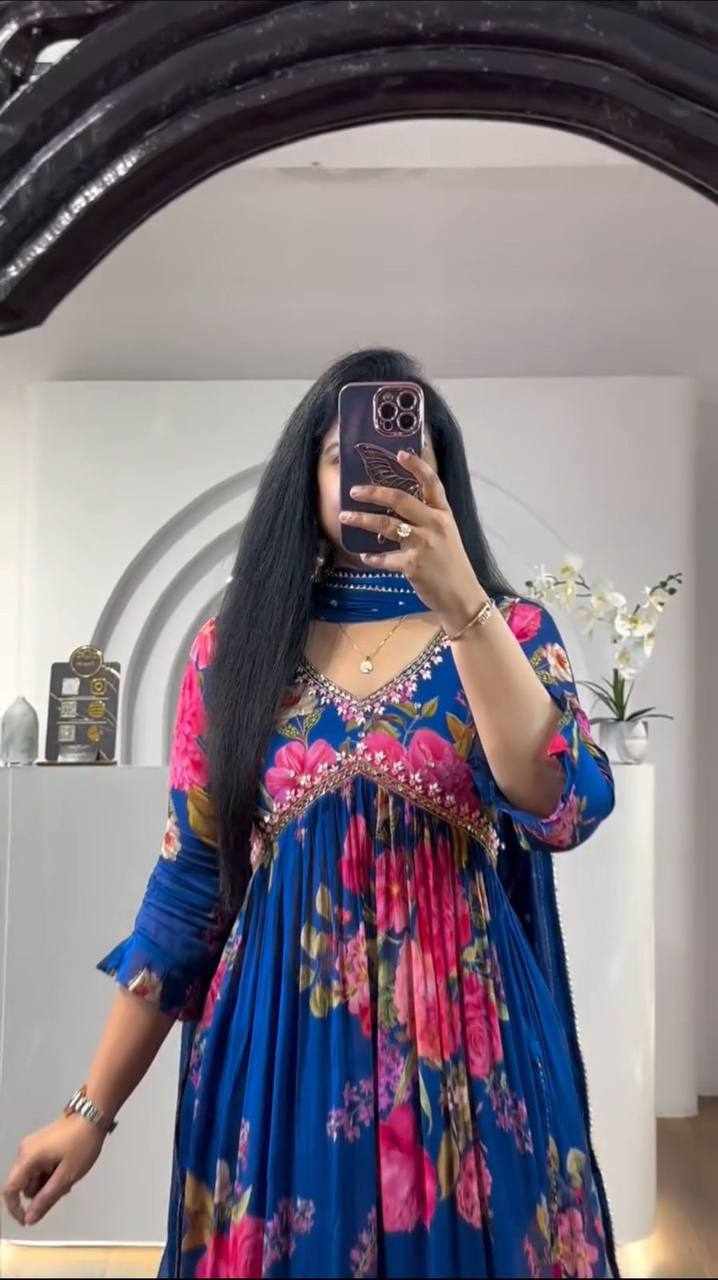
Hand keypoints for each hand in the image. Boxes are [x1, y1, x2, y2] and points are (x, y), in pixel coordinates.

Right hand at [2, 1113, 105, 1225]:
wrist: (94, 1113)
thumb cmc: (82, 1144)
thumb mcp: (66, 1176)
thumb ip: (46, 1199)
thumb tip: (29, 1219)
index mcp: (27, 1158)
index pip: (10, 1190)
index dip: (16, 1210)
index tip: (29, 1221)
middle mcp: (25, 1151)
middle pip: (23, 1184)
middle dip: (40, 1193)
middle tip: (64, 1189)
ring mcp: (33, 1145)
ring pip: (33, 1177)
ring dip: (47, 1183)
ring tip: (69, 1177)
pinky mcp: (41, 1143)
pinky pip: (39, 1166)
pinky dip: (50, 1173)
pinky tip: (67, 1169)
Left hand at [339, 449, 484, 630]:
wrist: (462, 596)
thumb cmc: (452, 565)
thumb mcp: (447, 535)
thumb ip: (428, 519)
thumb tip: (399, 506)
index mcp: (444, 514)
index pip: (432, 483)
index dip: (416, 466)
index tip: (400, 453)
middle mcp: (435, 525)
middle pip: (400, 499)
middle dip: (374, 492)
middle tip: (354, 490)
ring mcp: (423, 544)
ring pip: (386, 524)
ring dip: (362, 519)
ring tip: (345, 516)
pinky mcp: (412, 565)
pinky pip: (385, 558)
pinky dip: (373, 558)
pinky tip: (365, 557)